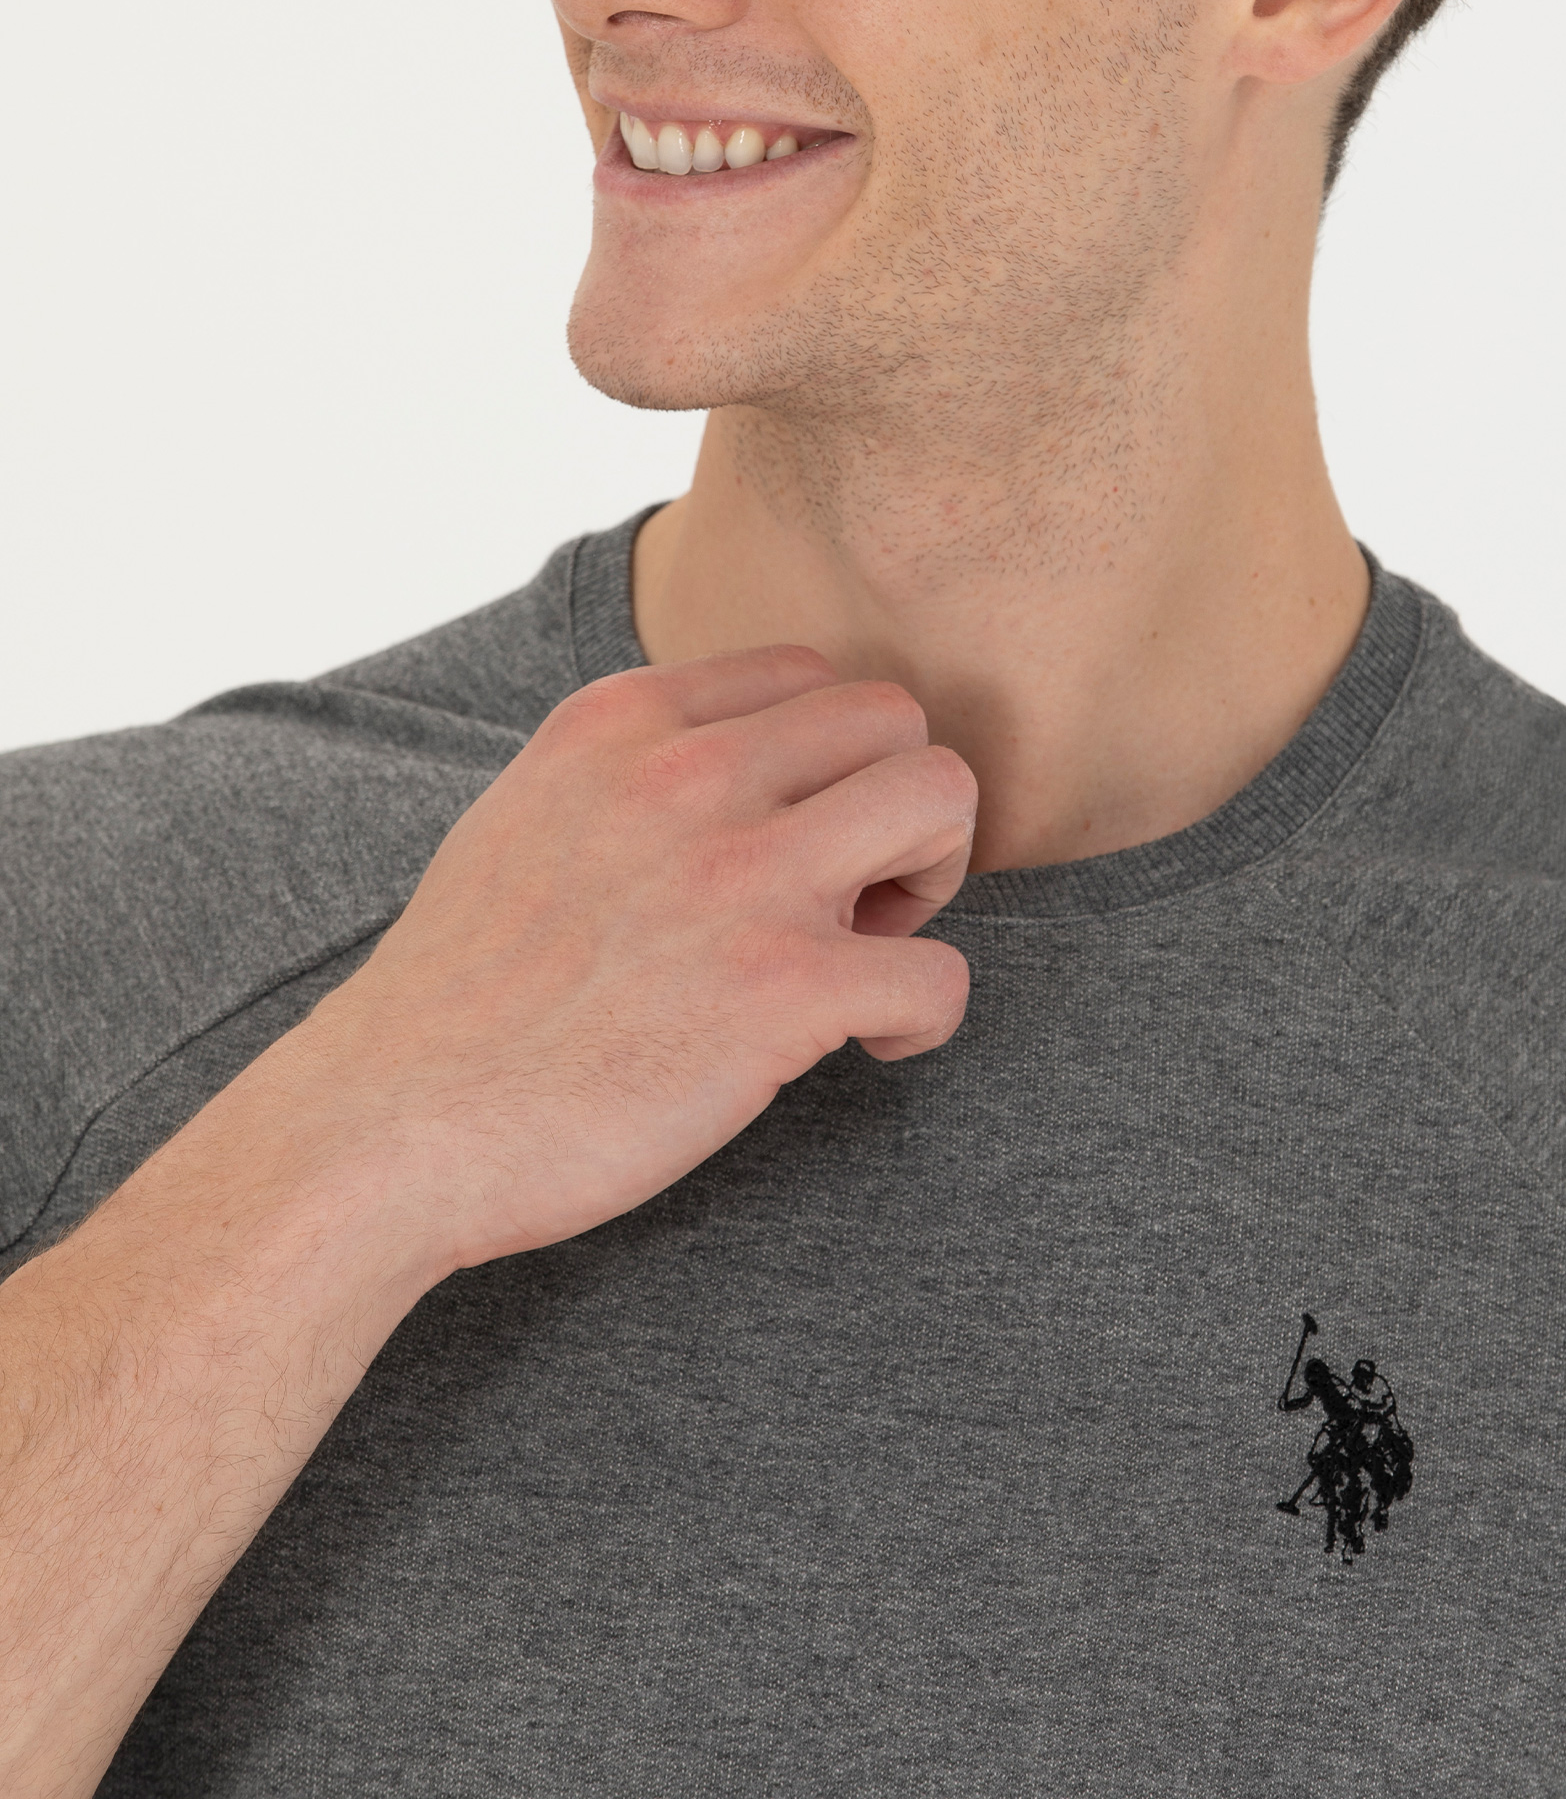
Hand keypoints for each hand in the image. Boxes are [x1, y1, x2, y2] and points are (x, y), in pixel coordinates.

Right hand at [284, 647, 976, 1273]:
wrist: (389, 1126)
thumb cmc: (458, 997)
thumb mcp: (526, 814)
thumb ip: (631, 771)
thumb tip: (732, 769)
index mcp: (624, 721)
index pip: (808, 672)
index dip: (825, 761)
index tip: (791, 842)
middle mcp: (687, 775)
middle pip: (896, 720)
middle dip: (899, 808)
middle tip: (854, 901)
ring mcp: (740, 877)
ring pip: (944, 797)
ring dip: (933, 880)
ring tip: (869, 951)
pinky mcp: (782, 990)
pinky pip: (940, 972)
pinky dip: (924, 1016)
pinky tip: (865, 1045)